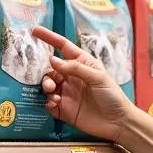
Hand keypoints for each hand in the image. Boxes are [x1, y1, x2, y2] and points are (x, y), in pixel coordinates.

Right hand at [34, 26, 133, 142]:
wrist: (118, 122)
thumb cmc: (112, 96)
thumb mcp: (98, 77)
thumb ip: (75, 68)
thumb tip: (53, 60)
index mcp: (81, 64)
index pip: (62, 47)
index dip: (49, 38)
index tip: (34, 30)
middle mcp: (72, 77)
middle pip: (51, 69)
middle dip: (46, 73)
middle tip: (51, 83)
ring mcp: (67, 93)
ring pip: (47, 85)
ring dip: (46, 86)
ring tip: (53, 92)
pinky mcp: (64, 109)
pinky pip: (48, 103)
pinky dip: (48, 102)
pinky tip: (55, 103)